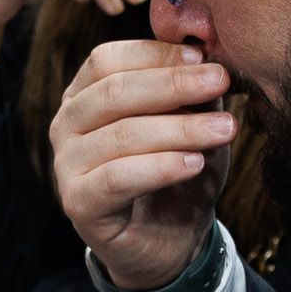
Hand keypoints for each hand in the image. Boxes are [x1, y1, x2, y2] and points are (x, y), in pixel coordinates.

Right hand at [53, 36, 232, 291]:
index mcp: (84, 95)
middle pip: (114, 92)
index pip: (108, 60)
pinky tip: (195, 163)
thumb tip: (210, 50)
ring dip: (179, 128)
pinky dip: (160, 167)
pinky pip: (118, 178)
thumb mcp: (192, 122)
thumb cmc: (178, 172)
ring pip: (121, 135)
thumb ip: (193, 89)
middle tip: (221, 81)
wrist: (171, 241)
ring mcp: (66, 164)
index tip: (205, 57)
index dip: (157, 54)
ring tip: (224, 128)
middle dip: (174, 84)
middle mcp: (66, 124)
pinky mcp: (77, 202)